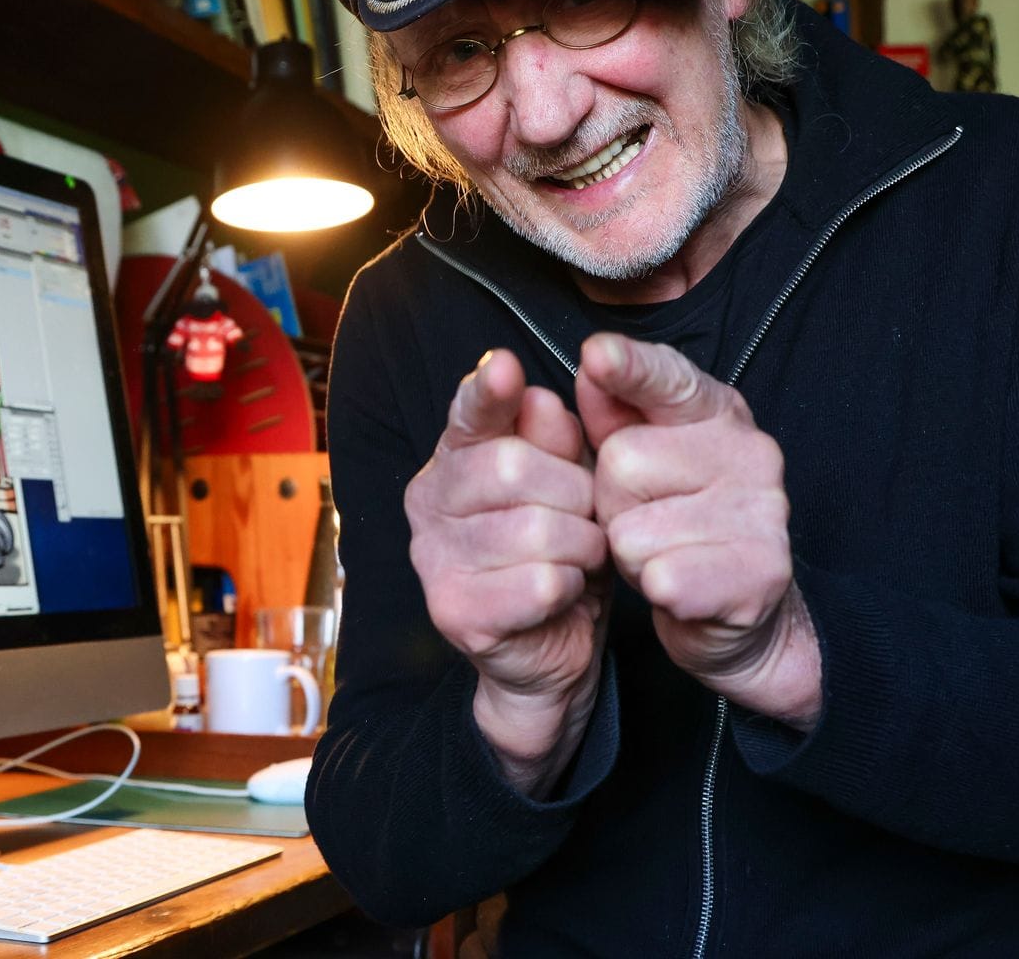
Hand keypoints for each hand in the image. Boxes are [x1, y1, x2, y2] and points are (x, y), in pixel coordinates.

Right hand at [405, 350, 609, 788]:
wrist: (549, 652)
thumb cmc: (558, 554)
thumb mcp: (570, 486)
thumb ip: (558, 440)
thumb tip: (540, 400)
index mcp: (455, 458)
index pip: (470, 414)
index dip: (487, 390)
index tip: (506, 366)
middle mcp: (430, 502)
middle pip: (513, 467)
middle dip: (574, 492)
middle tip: (588, 517)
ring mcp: (435, 558)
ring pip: (536, 529)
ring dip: (581, 545)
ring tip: (581, 557)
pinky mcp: (455, 612)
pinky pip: (540, 582)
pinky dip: (570, 586)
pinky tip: (564, 592)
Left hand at [576, 334, 821, 730]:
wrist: (736, 611)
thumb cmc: (676, 523)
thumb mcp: (640, 462)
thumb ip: (615, 414)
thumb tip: (592, 369)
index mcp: (716, 412)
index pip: (669, 379)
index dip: (632, 368)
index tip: (597, 355)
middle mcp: (750, 451)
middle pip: (621, 461)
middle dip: (612, 504)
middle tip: (645, 521)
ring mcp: (763, 510)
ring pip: (632, 530)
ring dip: (630, 554)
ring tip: (663, 555)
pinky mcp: (761, 572)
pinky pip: (663, 577)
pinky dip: (657, 589)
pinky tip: (679, 588)